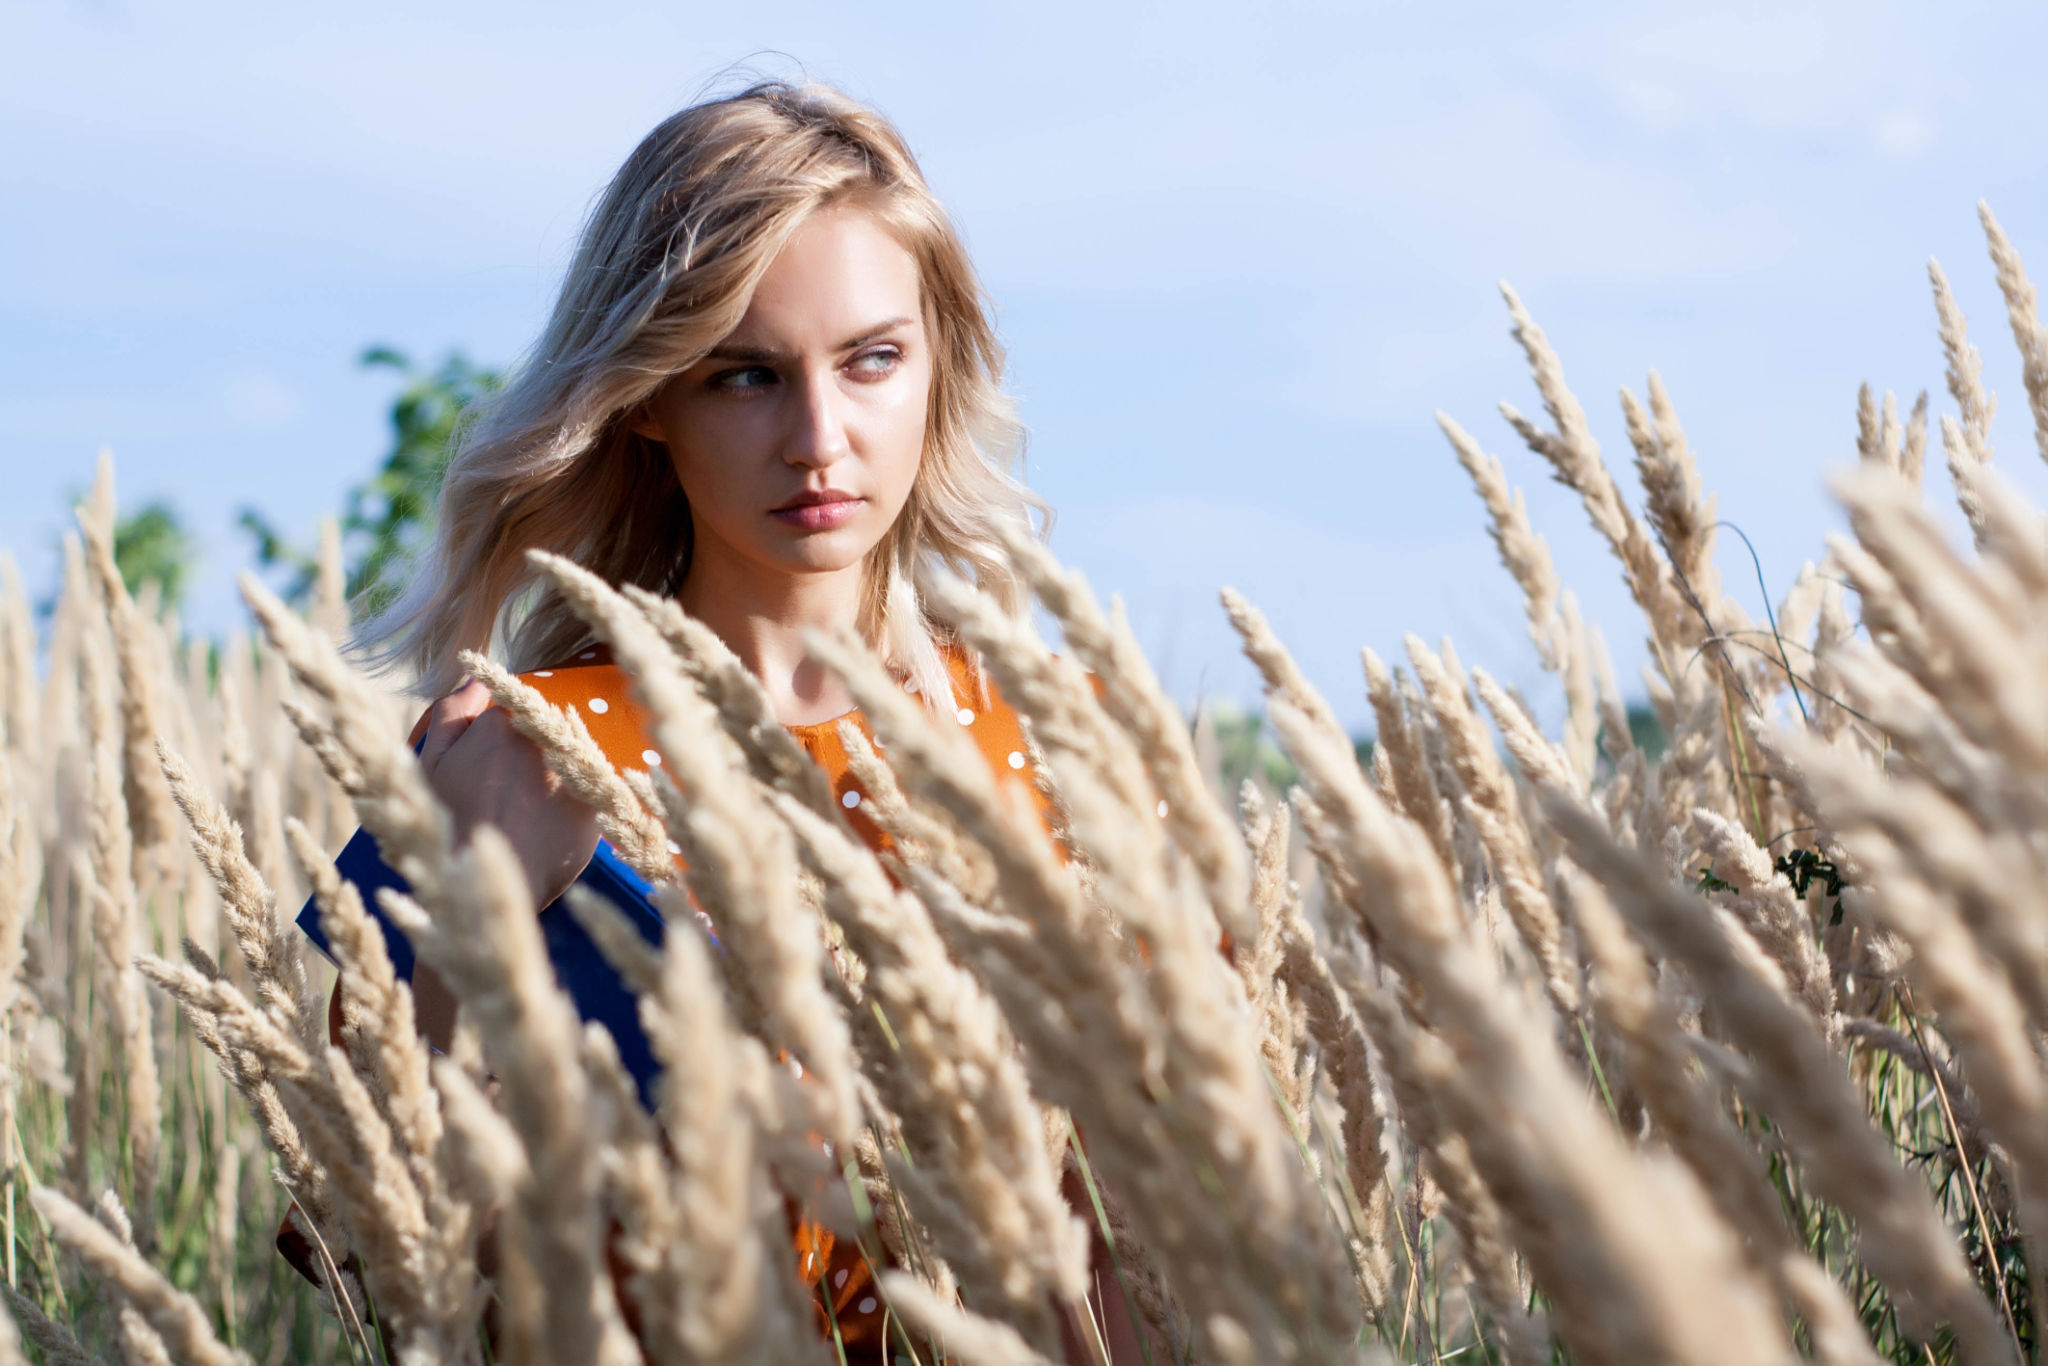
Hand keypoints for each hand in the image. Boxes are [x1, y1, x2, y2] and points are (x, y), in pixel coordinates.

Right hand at [416, 678, 601, 910]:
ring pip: (570, 756)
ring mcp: (573, 768)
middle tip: (508, 792)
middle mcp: (543, 737)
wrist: (479, 883)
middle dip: (532, 750)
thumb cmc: (446, 822)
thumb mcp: (431, 764)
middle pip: (546, 729)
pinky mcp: (595, 802)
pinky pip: (590, 789)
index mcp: (501, 722)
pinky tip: (550, 825)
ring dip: (555, 773)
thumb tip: (476, 683)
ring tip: (527, 810)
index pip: (515, 708)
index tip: (493, 762)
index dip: (504, 734)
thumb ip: (451, 715)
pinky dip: (574, 801)